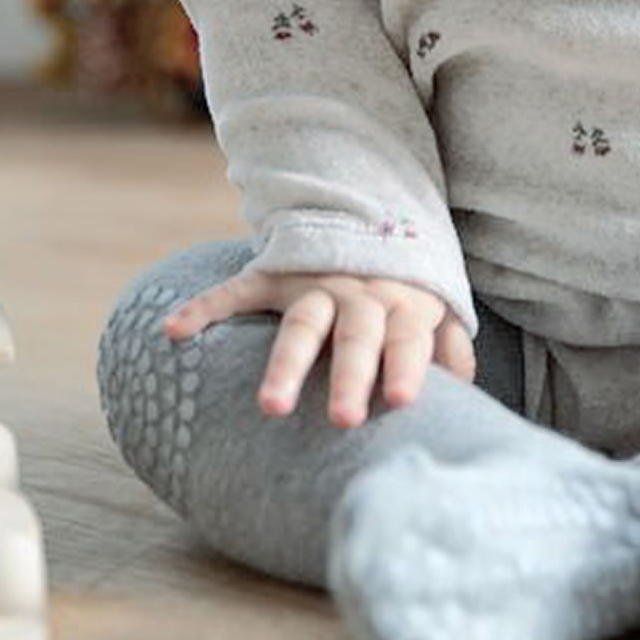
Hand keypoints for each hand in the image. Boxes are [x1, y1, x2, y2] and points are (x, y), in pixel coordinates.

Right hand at [162, 270, 474, 427]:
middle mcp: (359, 294)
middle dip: (350, 376)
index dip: (407, 366)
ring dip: (287, 363)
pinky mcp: (272, 275)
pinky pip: (236, 290)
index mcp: (401, 306)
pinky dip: (204, 308)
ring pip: (301, 323)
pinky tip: (172, 332)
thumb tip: (467, 394)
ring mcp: (313, 284)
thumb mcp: (435, 310)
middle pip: (355, 334)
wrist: (361, 219)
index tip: (401, 404)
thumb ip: (450, 348)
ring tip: (271, 408)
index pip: (407, 337)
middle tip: (343, 421)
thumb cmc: (401, 289)